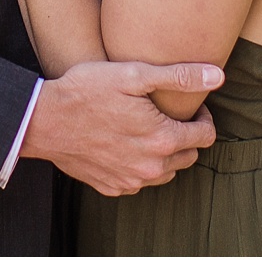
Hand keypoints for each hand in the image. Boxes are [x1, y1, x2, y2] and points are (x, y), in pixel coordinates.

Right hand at [20, 59, 223, 195]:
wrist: (43, 120)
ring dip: (166, 153)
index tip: (189, 105)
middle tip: (168, 114)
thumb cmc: (87, 91)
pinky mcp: (112, 187)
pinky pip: (140, 180)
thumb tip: (217, 77)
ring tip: (148, 128)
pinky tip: (127, 143)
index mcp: (162, 139)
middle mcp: (150, 167)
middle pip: (188, 156)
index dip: (203, 117)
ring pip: (166, 172)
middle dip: (186, 135)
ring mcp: (130, 180)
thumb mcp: (134, 74)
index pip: (206, 136)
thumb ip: (179, 77)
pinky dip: (141, 164)